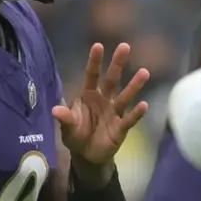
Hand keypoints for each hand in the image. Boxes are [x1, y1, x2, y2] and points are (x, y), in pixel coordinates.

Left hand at [54, 43, 150, 183]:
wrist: (87, 155)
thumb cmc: (76, 135)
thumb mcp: (68, 127)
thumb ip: (65, 118)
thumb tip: (55, 110)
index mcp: (89, 95)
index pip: (92, 75)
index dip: (95, 61)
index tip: (99, 45)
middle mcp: (104, 99)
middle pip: (112, 80)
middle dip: (118, 64)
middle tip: (125, 46)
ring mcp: (114, 112)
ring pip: (125, 96)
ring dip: (134, 85)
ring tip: (144, 72)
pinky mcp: (121, 128)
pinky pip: (130, 119)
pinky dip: (137, 113)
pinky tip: (144, 105)